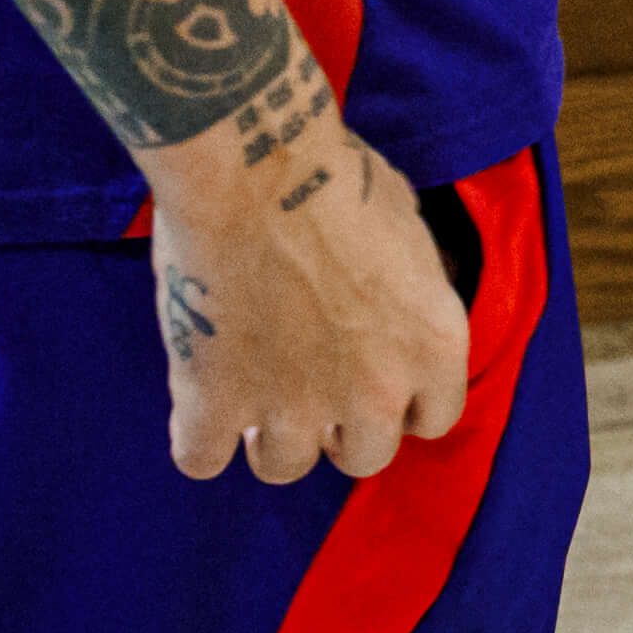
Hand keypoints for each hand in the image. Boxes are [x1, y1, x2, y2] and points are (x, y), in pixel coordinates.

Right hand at [141, 96, 470, 486]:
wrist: (253, 166)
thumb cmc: (335, 174)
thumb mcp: (410, 226)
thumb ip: (411, 286)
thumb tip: (400, 304)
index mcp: (433, 344)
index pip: (433, 417)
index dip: (400, 401)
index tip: (371, 376)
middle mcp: (375, 391)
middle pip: (364, 455)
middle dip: (337, 425)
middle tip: (306, 380)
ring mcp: (294, 406)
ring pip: (285, 466)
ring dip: (269, 435)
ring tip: (251, 386)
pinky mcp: (217, 404)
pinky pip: (202, 459)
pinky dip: (198, 436)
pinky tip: (199, 396)